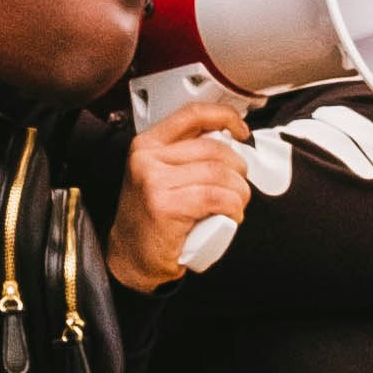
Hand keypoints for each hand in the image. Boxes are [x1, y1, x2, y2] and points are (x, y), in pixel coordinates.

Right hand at [114, 94, 250, 285]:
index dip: (225, 117)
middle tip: (237, 187)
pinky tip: (230, 216)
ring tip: (234, 205)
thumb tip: (229, 141)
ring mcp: (155, 182)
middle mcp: (147, 159)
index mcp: (147, 145)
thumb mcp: (161, 175)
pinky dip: (233, 208)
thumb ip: (186, 155)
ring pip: (220, 174)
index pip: (192, 114)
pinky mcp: (167, 206)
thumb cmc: (152, 219)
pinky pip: (217, 198)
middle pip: (214, 149)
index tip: (241, 131)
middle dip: (238, 169)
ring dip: (239, 192)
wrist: (131, 257)